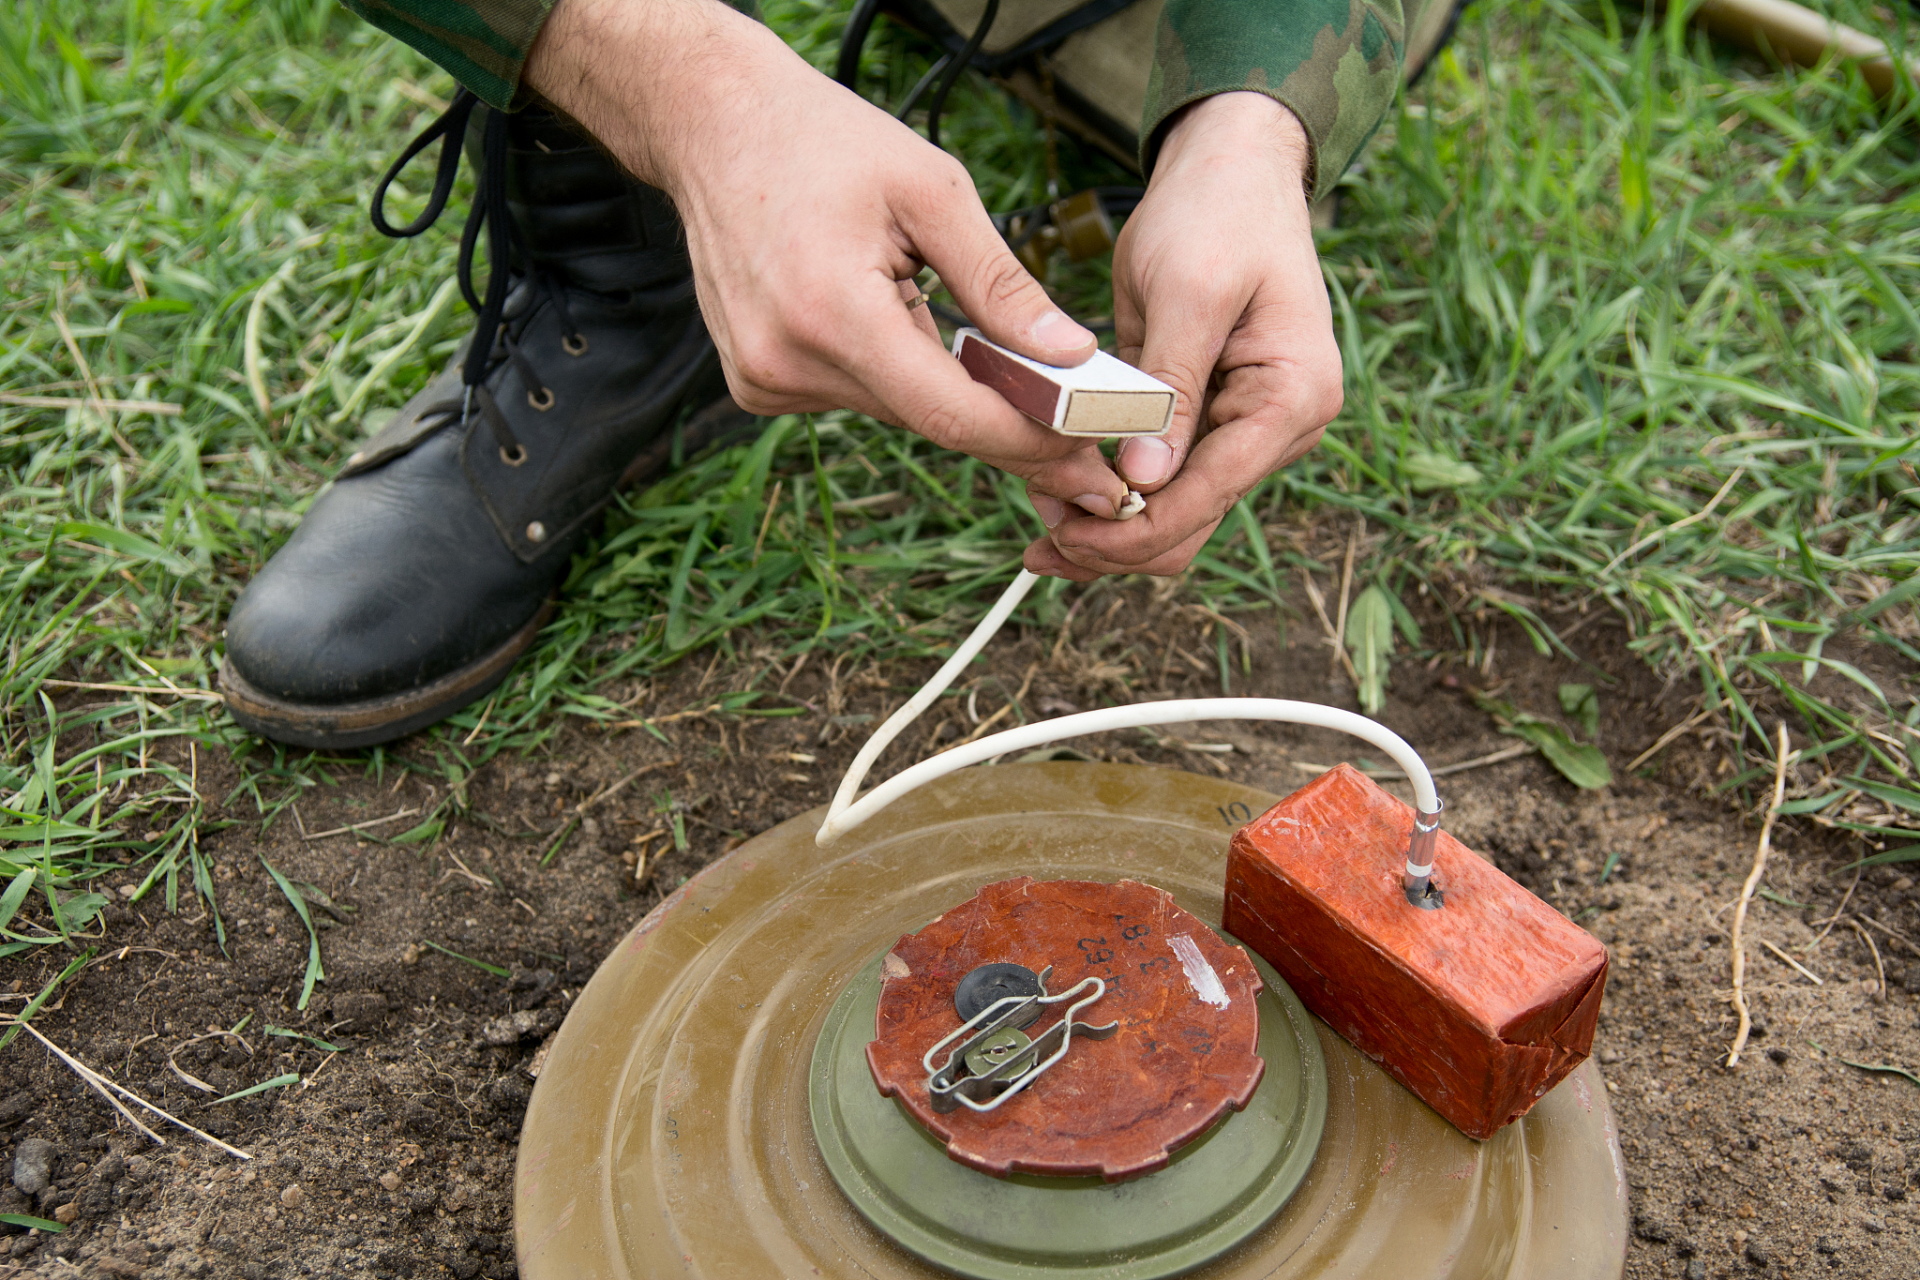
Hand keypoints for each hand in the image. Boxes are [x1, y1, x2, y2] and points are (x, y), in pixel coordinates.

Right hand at [525, 0, 1132, 506]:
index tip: (1085, 453)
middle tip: (1072, 426)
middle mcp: (787, 362)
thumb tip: (1071, 354)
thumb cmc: (824, 143)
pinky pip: (853, 394)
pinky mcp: (756, 384)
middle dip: (1002, 420)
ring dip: (941, 385)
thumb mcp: (932, 192)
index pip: (949, 414)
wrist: (714, 125)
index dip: (1026, 439)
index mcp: (833, 313)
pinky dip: (890, 370)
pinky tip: (884, 314)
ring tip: (957, 323)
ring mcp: (764, 380)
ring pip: (892, 409)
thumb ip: (1001, 283)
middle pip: (926, 419)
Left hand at [1024, 92, 1342, 580]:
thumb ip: (1170, 387)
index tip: (1066, 539)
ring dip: (1108, 520)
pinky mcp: (1206, 414)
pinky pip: (1160, 472)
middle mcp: (1279, 425)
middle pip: (1194, 519)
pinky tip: (1057, 488)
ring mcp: (1244, 424)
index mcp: (1292, 398)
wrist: (1229, 166)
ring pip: (1173, 507)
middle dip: (1117, 539)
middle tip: (1040, 544)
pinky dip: (1112, 484)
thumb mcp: (1188, 293)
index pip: (1209, 495)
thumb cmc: (1217, 211)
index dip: (1135, 531)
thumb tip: (1146, 480)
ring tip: (1038, 520)